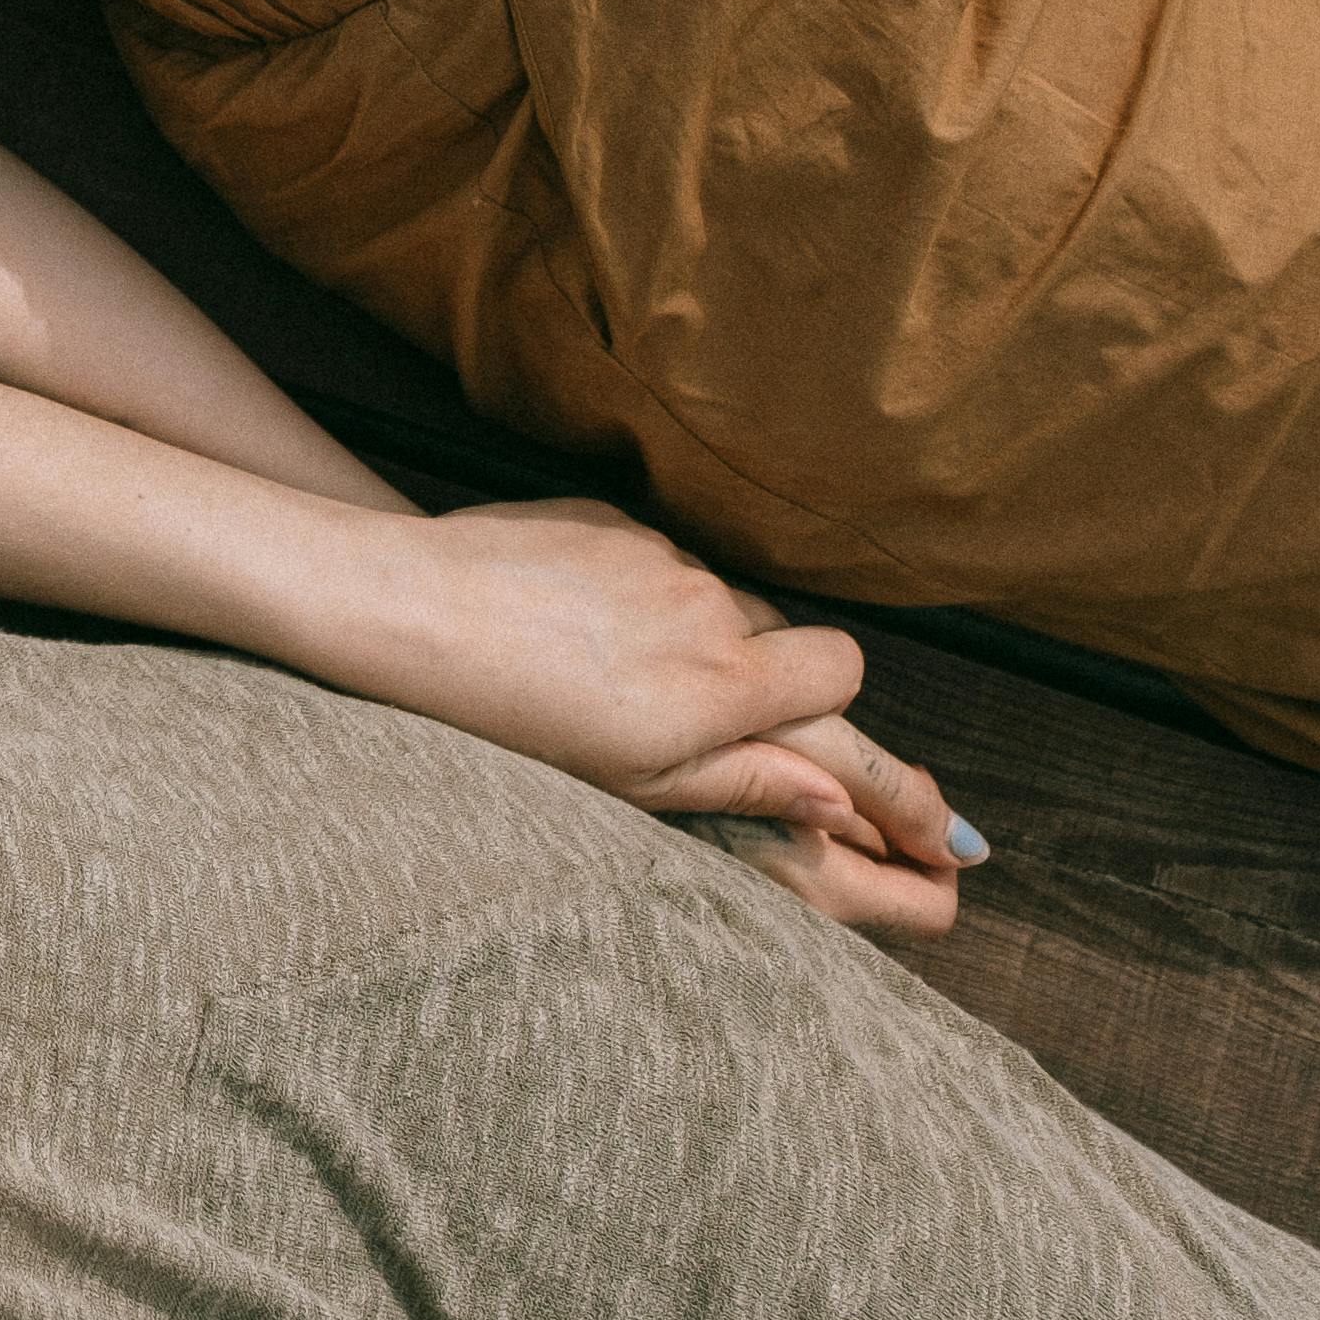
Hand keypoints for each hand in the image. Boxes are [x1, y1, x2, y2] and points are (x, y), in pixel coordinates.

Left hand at [328, 499, 973, 939]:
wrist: (400, 607)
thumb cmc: (507, 714)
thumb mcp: (632, 778)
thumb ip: (748, 778)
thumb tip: (846, 800)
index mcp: (722, 685)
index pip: (842, 687)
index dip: (870, 737)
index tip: (919, 802)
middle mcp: (708, 608)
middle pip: (788, 645)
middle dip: (773, 689)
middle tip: (721, 730)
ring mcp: (660, 554)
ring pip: (719, 605)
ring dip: (701, 645)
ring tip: (620, 686)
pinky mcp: (609, 517)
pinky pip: (658, 566)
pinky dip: (642, 604)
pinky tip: (577, 633)